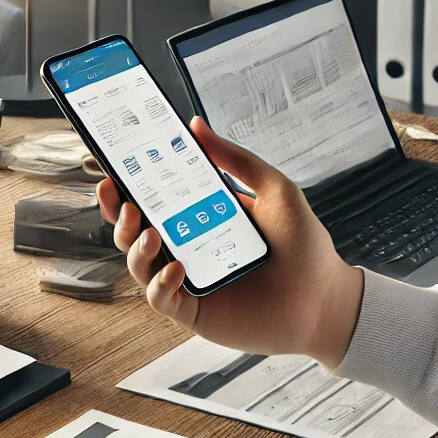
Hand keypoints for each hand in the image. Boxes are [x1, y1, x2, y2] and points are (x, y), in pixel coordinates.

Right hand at [95, 117, 363, 367]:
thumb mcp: (274, 190)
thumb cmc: (304, 247)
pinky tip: (177, 269)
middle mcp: (187, 248)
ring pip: (139, 265)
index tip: (112, 171)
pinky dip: (160, 284)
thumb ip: (235, 159)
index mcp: (199, 218)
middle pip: (134, 232)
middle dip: (119, 217)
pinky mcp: (193, 311)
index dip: (126, 188)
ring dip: (135, 248)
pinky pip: (161, 299)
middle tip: (122, 201)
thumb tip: (197, 126)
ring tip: (149, 234)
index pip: (152, 201)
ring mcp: (187, 281)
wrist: (325, 299)